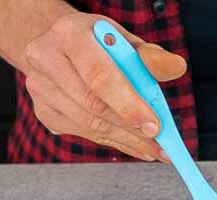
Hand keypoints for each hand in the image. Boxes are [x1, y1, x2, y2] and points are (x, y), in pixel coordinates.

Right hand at [23, 12, 186, 161]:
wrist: (60, 47)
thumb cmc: (97, 43)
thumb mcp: (125, 40)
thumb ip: (151, 56)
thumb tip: (176, 68)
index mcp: (70, 34)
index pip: (99, 76)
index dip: (128, 105)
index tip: (153, 126)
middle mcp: (46, 59)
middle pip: (94, 105)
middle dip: (132, 130)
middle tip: (161, 146)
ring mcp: (40, 88)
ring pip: (89, 125)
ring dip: (126, 141)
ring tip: (154, 149)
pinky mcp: (44, 112)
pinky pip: (85, 134)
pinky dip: (113, 142)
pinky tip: (134, 145)